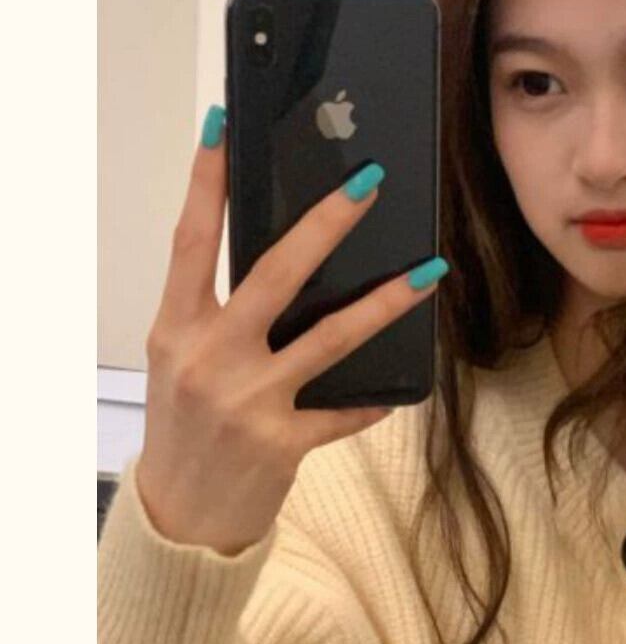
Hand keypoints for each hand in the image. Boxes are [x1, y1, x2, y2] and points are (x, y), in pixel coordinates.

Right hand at [135, 109, 446, 555]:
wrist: (181, 517)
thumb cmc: (187, 428)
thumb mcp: (184, 362)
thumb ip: (220, 315)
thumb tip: (286, 262)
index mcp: (177, 327)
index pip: (192, 240)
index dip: (207, 182)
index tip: (224, 126)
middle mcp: (210, 357)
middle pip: (275, 273)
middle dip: (326, 223)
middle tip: (369, 182)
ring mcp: (247, 400)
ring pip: (331, 336)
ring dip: (387, 300)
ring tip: (430, 270)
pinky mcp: (282, 441)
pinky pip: (344, 409)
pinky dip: (372, 398)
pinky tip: (400, 388)